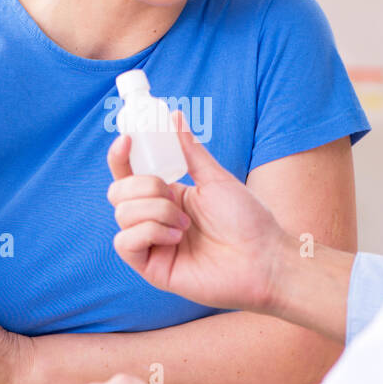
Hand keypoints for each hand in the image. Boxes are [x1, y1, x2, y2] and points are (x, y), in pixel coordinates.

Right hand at [107, 110, 289, 314]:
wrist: (264, 259)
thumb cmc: (247, 221)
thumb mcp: (216, 179)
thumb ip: (190, 151)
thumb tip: (174, 115)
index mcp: (167, 196)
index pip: (128, 174)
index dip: (120, 156)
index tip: (127, 138)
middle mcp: (154, 219)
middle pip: (118, 192)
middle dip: (143, 185)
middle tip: (173, 193)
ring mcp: (151, 244)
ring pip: (122, 214)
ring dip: (156, 210)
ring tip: (185, 224)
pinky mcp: (150, 268)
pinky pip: (125, 242)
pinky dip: (149, 232)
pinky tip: (176, 238)